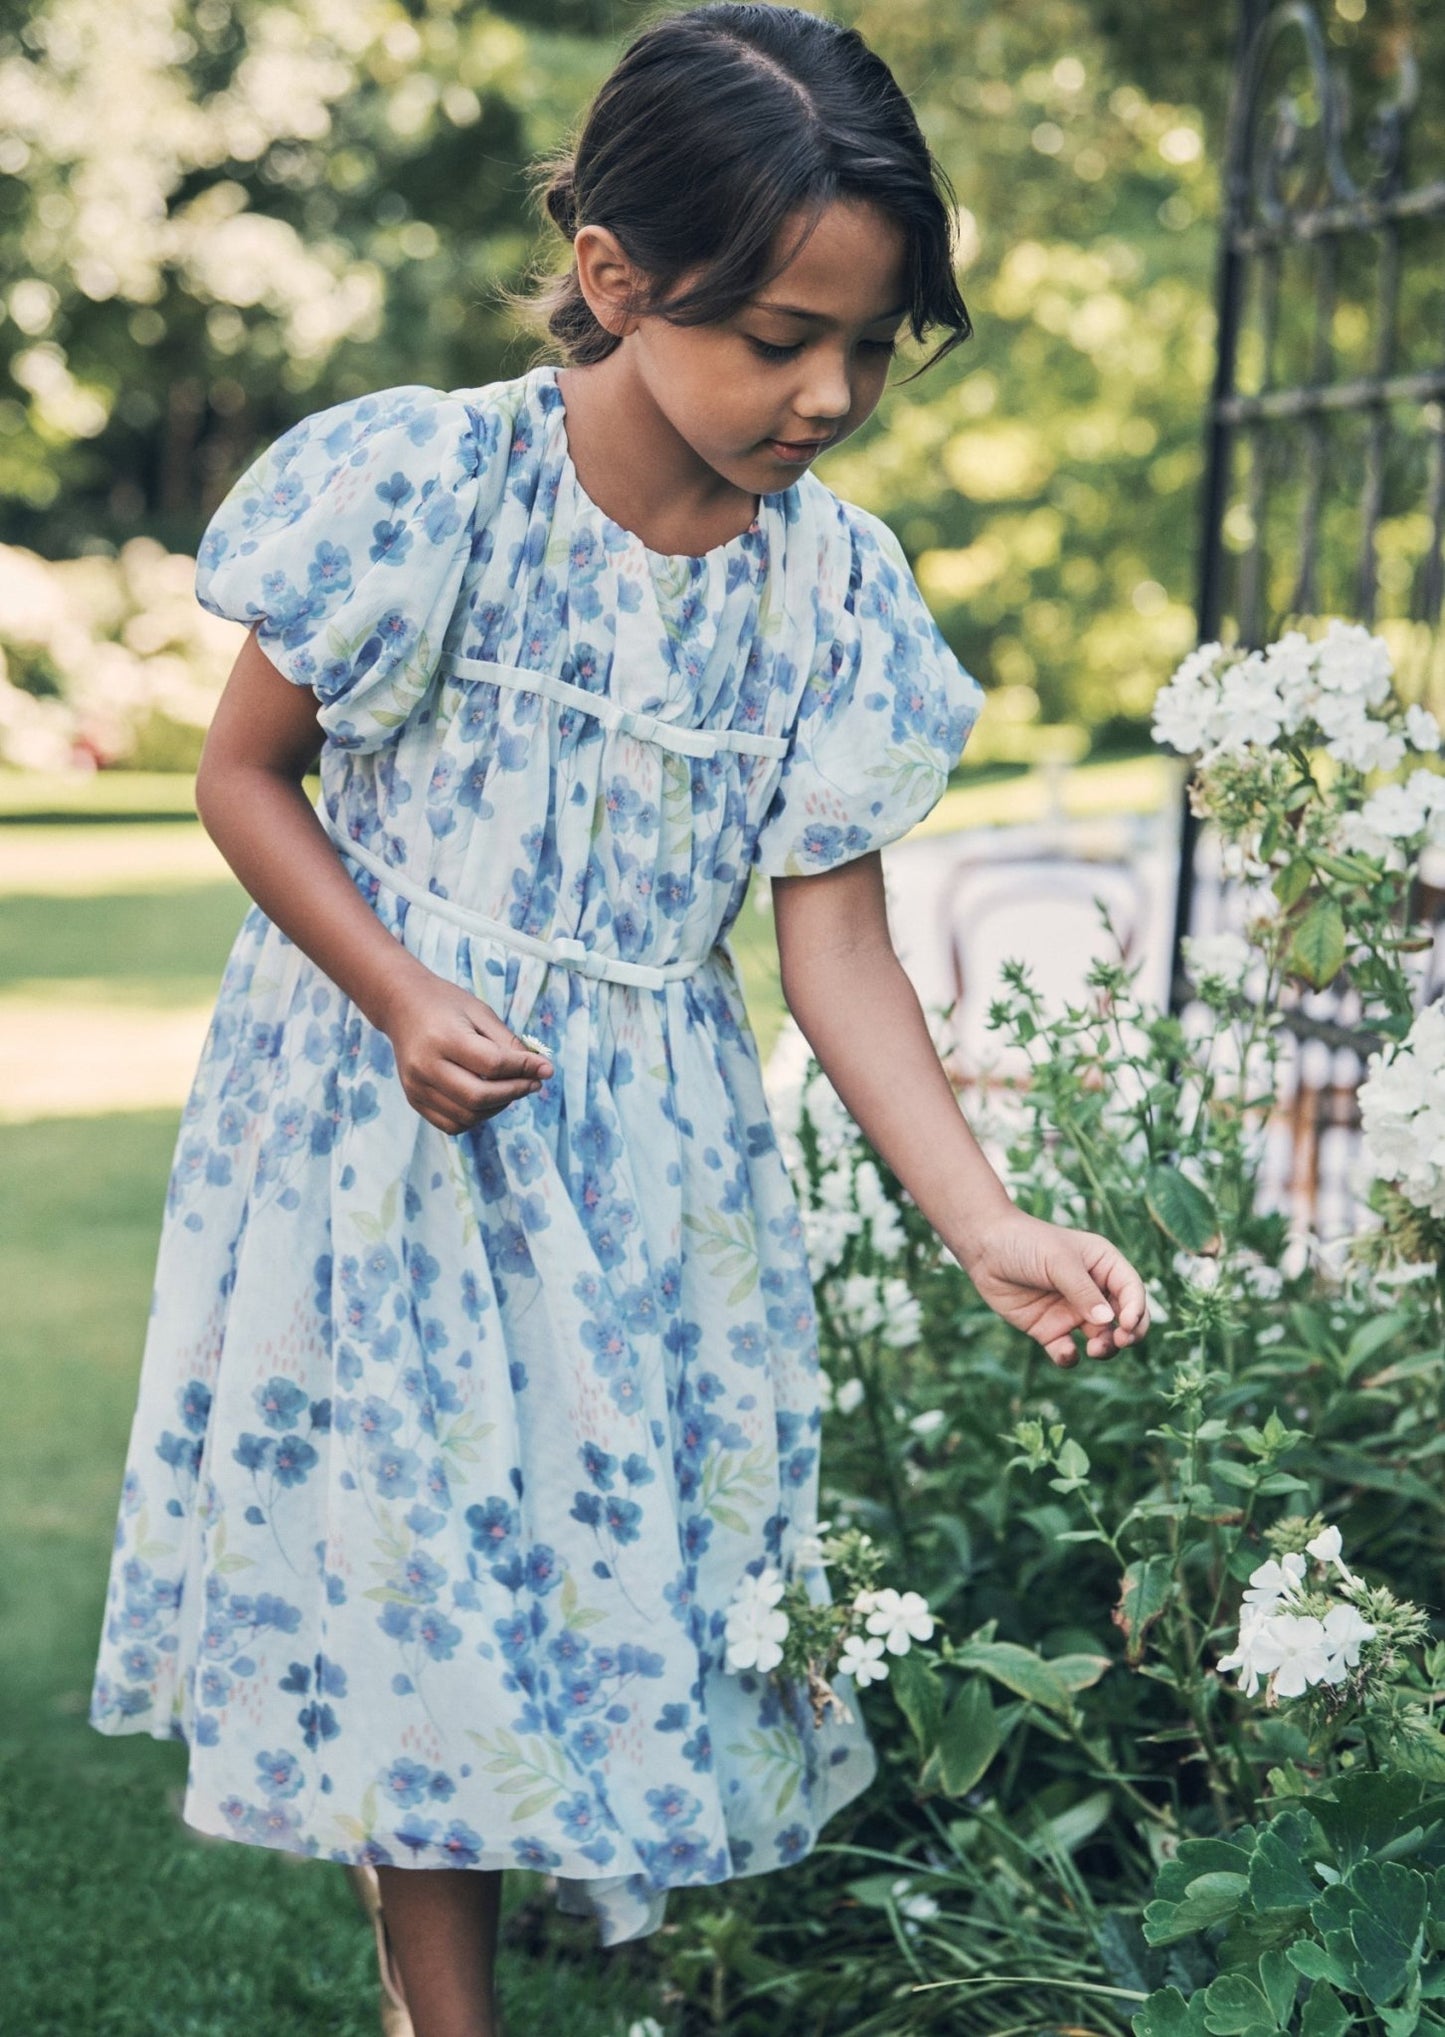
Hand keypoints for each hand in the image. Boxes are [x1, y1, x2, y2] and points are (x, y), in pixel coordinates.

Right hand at [380, 970, 552, 1134]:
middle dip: (514, 1092)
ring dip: (498, 1107)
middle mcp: (425, 1066)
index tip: (545, 1069)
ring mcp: (416, 1086)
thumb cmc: (446, 1005)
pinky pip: (452, 1124)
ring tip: (510, 1089)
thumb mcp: (481, 1012)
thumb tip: (541, 1071)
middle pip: (479, 1097)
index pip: (492, 1064)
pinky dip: (476, 1117)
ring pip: (467, 1116)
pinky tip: (487, 1100)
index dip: (524, 1069)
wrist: (401, 1006)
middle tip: (532, 1083)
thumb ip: (508, 1043)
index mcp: (443, 1037)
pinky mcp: (414, 1099)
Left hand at [960, 1207, 1149, 1367]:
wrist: (983, 1248)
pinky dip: (1070, 1357)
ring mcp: (1072, 1312)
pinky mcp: (1049, 1330)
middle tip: (1120, 1342)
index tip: (1125, 1324)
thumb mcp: (1057, 1261)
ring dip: (1105, 1349)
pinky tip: (1066, 1352)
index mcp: (1103, 1265)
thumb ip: (1083, 1291)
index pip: (1132, 1291)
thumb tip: (1109, 1320)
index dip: (1136, 1309)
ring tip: (1095, 1350)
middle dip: (1128, 1334)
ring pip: (1101, 1339)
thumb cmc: (1025, 1243)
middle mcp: (1093, 1291)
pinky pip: (1067, 1351)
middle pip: (1124, 1320)